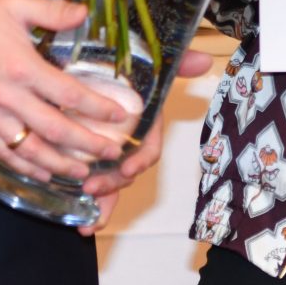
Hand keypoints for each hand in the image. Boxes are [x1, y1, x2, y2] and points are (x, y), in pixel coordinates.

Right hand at [0, 0, 130, 184]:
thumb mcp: (15, 1)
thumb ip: (52, 11)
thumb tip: (84, 13)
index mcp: (22, 66)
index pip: (68, 94)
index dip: (98, 108)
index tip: (120, 116)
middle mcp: (7, 96)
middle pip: (54, 130)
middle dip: (87, 144)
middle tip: (111, 152)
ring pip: (29, 149)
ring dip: (59, 164)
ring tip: (84, 172)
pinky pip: (3, 151)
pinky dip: (25, 167)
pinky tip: (44, 173)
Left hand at [72, 46, 222, 233]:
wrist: (90, 64)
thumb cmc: (123, 66)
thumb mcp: (147, 63)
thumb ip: (175, 63)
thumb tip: (205, 59)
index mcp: (143, 126)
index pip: (149, 147)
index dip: (141, 159)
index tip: (129, 166)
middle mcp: (127, 144)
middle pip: (126, 172)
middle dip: (113, 185)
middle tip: (92, 187)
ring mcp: (106, 155)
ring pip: (110, 186)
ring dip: (101, 204)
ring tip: (85, 219)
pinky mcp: (85, 159)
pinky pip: (89, 187)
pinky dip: (86, 208)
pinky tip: (79, 225)